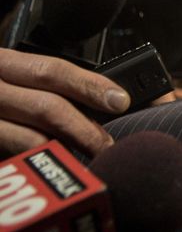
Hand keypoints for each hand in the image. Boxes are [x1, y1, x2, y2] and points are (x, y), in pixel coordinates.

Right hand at [0, 48, 129, 156]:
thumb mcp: (10, 78)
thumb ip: (42, 85)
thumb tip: (104, 100)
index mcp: (3, 64)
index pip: (52, 70)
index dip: (89, 85)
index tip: (120, 100)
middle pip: (45, 106)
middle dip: (84, 127)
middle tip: (108, 144)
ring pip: (29, 138)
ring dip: (64, 151)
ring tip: (87, 160)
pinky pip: (11, 156)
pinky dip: (36, 162)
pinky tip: (52, 167)